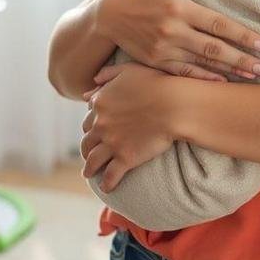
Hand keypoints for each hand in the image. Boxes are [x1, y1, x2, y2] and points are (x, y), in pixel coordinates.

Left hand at [80, 63, 180, 191]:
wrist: (173, 104)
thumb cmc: (156, 83)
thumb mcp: (128, 70)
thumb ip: (108, 74)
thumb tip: (92, 82)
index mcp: (100, 103)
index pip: (88, 118)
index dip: (90, 126)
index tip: (93, 131)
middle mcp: (101, 124)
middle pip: (87, 140)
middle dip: (86, 148)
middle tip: (88, 154)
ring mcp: (111, 143)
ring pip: (93, 160)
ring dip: (89, 168)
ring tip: (89, 174)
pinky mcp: (125, 158)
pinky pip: (111, 175)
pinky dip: (107, 183)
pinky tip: (106, 188)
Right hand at [95, 0, 259, 81]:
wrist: (108, 15)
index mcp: (179, 7)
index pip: (217, 24)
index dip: (241, 35)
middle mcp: (172, 30)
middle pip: (214, 49)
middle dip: (242, 59)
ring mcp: (163, 49)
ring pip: (202, 64)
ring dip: (229, 71)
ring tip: (252, 76)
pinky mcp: (156, 62)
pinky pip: (185, 73)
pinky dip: (205, 80)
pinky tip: (222, 83)